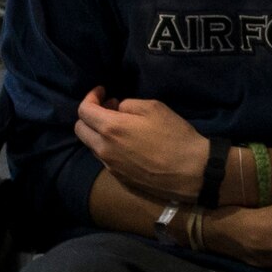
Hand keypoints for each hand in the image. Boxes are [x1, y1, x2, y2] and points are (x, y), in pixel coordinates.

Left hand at [76, 87, 209, 200]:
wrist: (192, 172)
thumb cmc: (174, 136)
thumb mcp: (153, 108)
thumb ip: (128, 105)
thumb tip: (117, 110)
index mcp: (110, 128)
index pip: (84, 110)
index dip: (90, 97)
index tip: (103, 91)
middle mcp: (104, 149)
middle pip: (80, 130)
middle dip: (89, 115)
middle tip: (110, 107)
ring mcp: (111, 167)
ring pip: (92, 145)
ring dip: (99, 132)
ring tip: (121, 126)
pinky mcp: (120, 179)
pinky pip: (106, 159)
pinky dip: (110, 147)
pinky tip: (129, 145)